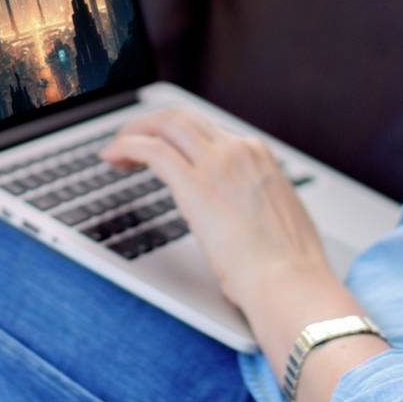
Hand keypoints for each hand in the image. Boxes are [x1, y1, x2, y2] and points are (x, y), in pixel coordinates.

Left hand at [98, 107, 328, 319]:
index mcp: (259, 156)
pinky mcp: (196, 186)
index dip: (175, 136)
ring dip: (134, 132)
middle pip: (182, 118)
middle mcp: (239, 150)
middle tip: (129, 143)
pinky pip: (152, 150)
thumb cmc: (288, 267)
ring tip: (116, 152)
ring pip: (165, 124)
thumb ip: (255, 203)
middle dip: (150, 125)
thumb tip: (241, 214)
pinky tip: (111, 157)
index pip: (206, 130)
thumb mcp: (276, 219)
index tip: (161, 150)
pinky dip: (126, 146)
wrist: (291, 284)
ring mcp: (218, 164)